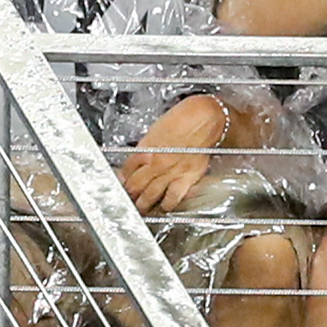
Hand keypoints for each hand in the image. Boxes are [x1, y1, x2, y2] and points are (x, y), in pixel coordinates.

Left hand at [119, 92, 230, 214]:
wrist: (205, 117)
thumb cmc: (181, 119)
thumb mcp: (155, 131)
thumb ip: (145, 148)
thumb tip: (138, 160)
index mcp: (145, 150)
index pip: (126, 170)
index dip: (122, 178)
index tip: (121, 184)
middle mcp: (156, 163)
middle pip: (135, 186)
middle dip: (129, 195)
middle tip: (127, 200)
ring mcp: (172, 171)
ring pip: (151, 195)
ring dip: (143, 204)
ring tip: (141, 209)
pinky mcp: (188, 177)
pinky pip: (174, 196)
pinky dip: (167, 204)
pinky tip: (164, 208)